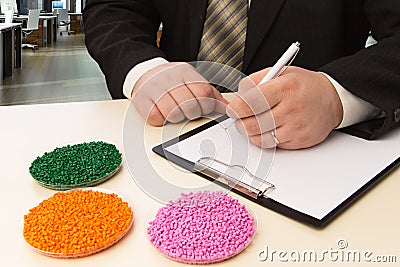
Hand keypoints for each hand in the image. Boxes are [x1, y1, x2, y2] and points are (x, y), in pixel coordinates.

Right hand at [132, 62, 227, 125]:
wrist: (144, 71)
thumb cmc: (171, 79)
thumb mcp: (191, 79)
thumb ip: (210, 93)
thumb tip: (226, 107)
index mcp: (185, 72)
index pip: (203, 92)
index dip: (207, 106)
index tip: (204, 109)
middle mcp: (169, 78)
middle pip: (189, 105)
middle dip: (192, 113)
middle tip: (188, 110)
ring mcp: (155, 89)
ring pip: (173, 114)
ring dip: (177, 118)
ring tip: (175, 111)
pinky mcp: (143, 100)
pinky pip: (156, 118)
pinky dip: (161, 120)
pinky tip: (162, 112)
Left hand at [226, 66, 342, 148]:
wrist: (331, 99)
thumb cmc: (303, 86)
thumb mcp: (280, 73)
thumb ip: (255, 81)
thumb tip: (237, 97)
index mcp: (285, 88)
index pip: (251, 102)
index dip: (236, 108)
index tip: (232, 109)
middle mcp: (292, 108)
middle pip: (252, 124)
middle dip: (240, 122)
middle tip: (239, 118)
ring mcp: (296, 127)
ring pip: (260, 138)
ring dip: (251, 132)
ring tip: (254, 122)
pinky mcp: (299, 141)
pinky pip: (272, 146)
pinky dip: (265, 139)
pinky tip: (268, 128)